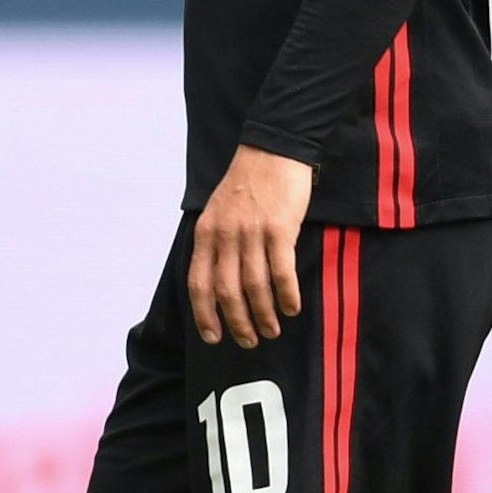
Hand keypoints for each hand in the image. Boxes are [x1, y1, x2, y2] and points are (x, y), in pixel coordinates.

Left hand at [188, 145, 312, 348]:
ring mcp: (251, 232)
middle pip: (226, 291)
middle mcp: (225, 235)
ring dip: (264, 315)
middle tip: (250, 341)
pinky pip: (282, 271)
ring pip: (254, 286)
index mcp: (206, 233)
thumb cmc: (246, 186)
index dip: (204, 315)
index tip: (213, 338)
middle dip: (237, 322)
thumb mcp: (217, 212)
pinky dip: (287, 295)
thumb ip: (215, 244)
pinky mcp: (279, 229)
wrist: (272, 151)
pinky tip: (292, 308)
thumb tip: (217, 284)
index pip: (198, 283)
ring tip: (273, 330)